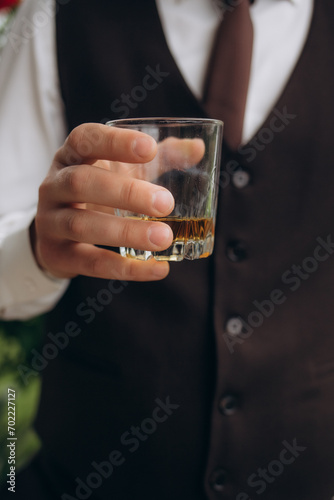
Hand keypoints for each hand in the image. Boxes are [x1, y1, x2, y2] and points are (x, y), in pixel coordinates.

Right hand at [30, 123, 175, 281]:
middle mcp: (54, 185)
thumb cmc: (97, 194)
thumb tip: (199, 148)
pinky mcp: (57, 255)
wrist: (58, 235)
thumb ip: (160, 158)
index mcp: (71, 156)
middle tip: (166, 203)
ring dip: (125, 232)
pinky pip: (90, 262)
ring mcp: (50, 221)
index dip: (115, 142)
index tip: (150, 148)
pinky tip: (158, 268)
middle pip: (81, 182)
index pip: (85, 139)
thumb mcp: (122, 171)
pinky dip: (126, 268)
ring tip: (164, 238)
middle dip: (126, 192)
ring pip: (82, 224)